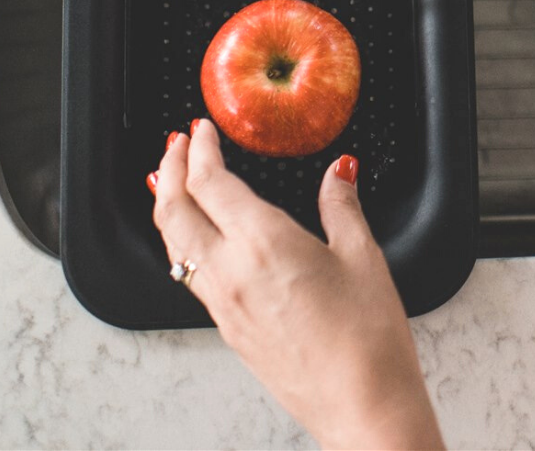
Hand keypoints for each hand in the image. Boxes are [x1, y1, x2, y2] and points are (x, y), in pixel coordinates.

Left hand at [150, 120, 443, 450]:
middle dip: (169, 169)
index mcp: (264, 244)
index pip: (211, 183)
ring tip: (171, 181)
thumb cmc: (367, 338)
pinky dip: (180, 240)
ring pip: (173, 245)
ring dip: (167, 204)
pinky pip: (188, 273)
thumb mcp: (363, 256)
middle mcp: (231, 273)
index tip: (202, 129)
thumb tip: (339, 172)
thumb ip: (342, 205)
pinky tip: (196, 236)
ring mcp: (223, 305)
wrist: (360, 405)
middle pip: (175, 211)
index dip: (199, 149)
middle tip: (175, 144)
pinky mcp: (227, 329)